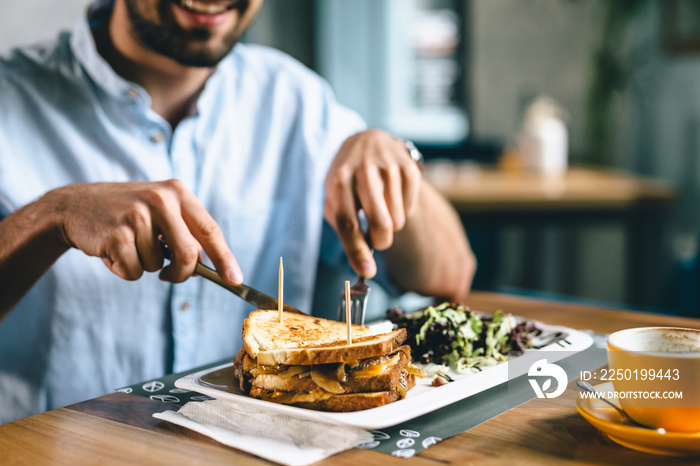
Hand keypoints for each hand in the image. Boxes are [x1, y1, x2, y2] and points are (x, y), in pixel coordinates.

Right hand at [46, 180, 241, 283]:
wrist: (74, 206)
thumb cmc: (126, 214)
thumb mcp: (160, 212)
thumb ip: (185, 233)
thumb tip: (211, 267)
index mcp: (178, 192)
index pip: (210, 230)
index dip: (225, 258)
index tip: (236, 280)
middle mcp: (161, 199)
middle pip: (189, 254)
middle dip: (182, 273)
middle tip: (169, 275)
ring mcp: (138, 215)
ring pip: (158, 266)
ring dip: (144, 265)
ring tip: (127, 245)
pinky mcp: (117, 233)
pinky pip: (134, 271)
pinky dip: (124, 270)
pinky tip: (112, 251)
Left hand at [324, 129, 421, 276]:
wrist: (366, 141)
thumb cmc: (347, 180)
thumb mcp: (335, 199)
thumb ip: (345, 231)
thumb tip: (365, 267)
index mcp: (338, 181)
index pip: (348, 223)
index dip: (357, 251)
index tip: (367, 272)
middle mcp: (363, 171)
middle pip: (379, 223)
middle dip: (381, 242)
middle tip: (378, 241)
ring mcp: (388, 167)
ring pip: (397, 220)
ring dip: (391, 225)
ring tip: (381, 208)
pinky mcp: (408, 167)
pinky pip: (411, 208)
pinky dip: (403, 211)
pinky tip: (393, 197)